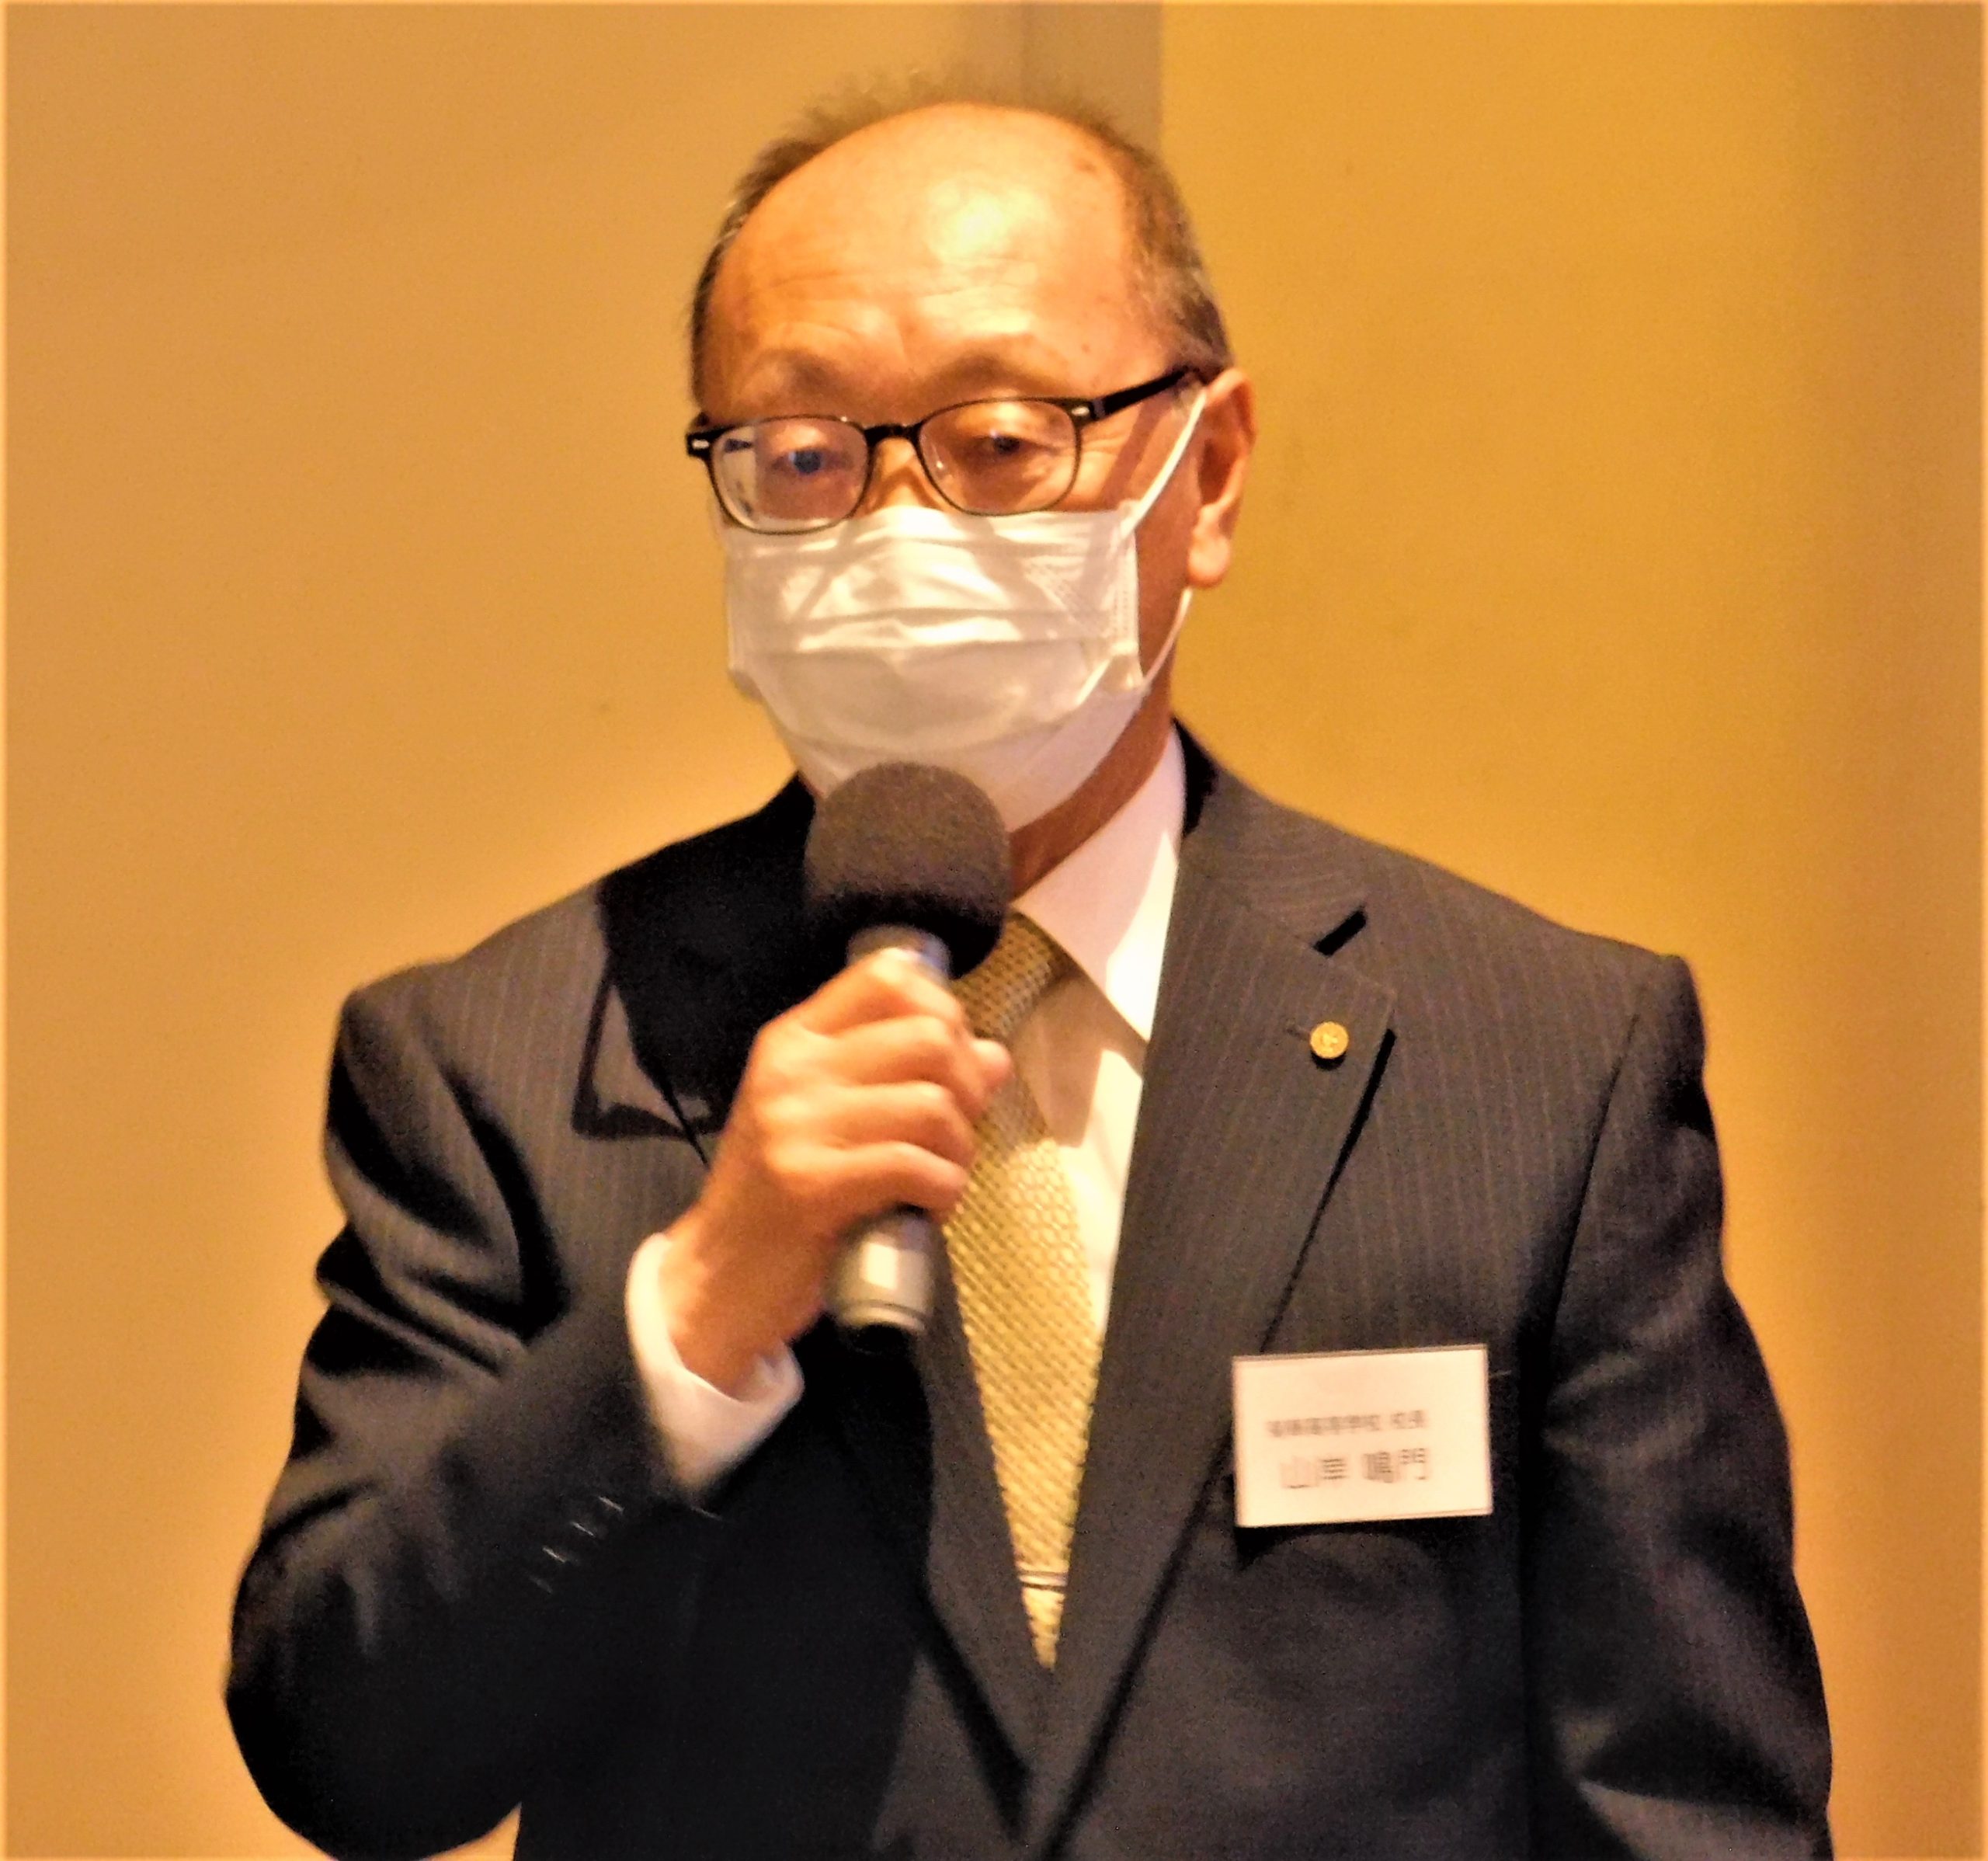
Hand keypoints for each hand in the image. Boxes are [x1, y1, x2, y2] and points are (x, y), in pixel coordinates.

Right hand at [655, 948, 1010, 1393]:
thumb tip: (994, 1056)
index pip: (887, 976)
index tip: (951, 1063)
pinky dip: (944, 1191)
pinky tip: (928, 1210)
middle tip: (957, 1132)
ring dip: (959, 1149)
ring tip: (942, 1178)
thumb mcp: (832, 1119)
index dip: (944, 1010)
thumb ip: (904, 1078)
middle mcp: (793, 1069)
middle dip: (969, 1087)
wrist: (716, 1277)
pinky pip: (917, 1167)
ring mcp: (798, 1125)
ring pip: (932, 1104)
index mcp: (794, 1039)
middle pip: (928, 1037)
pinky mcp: (812, 1185)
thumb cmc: (782, 1194)